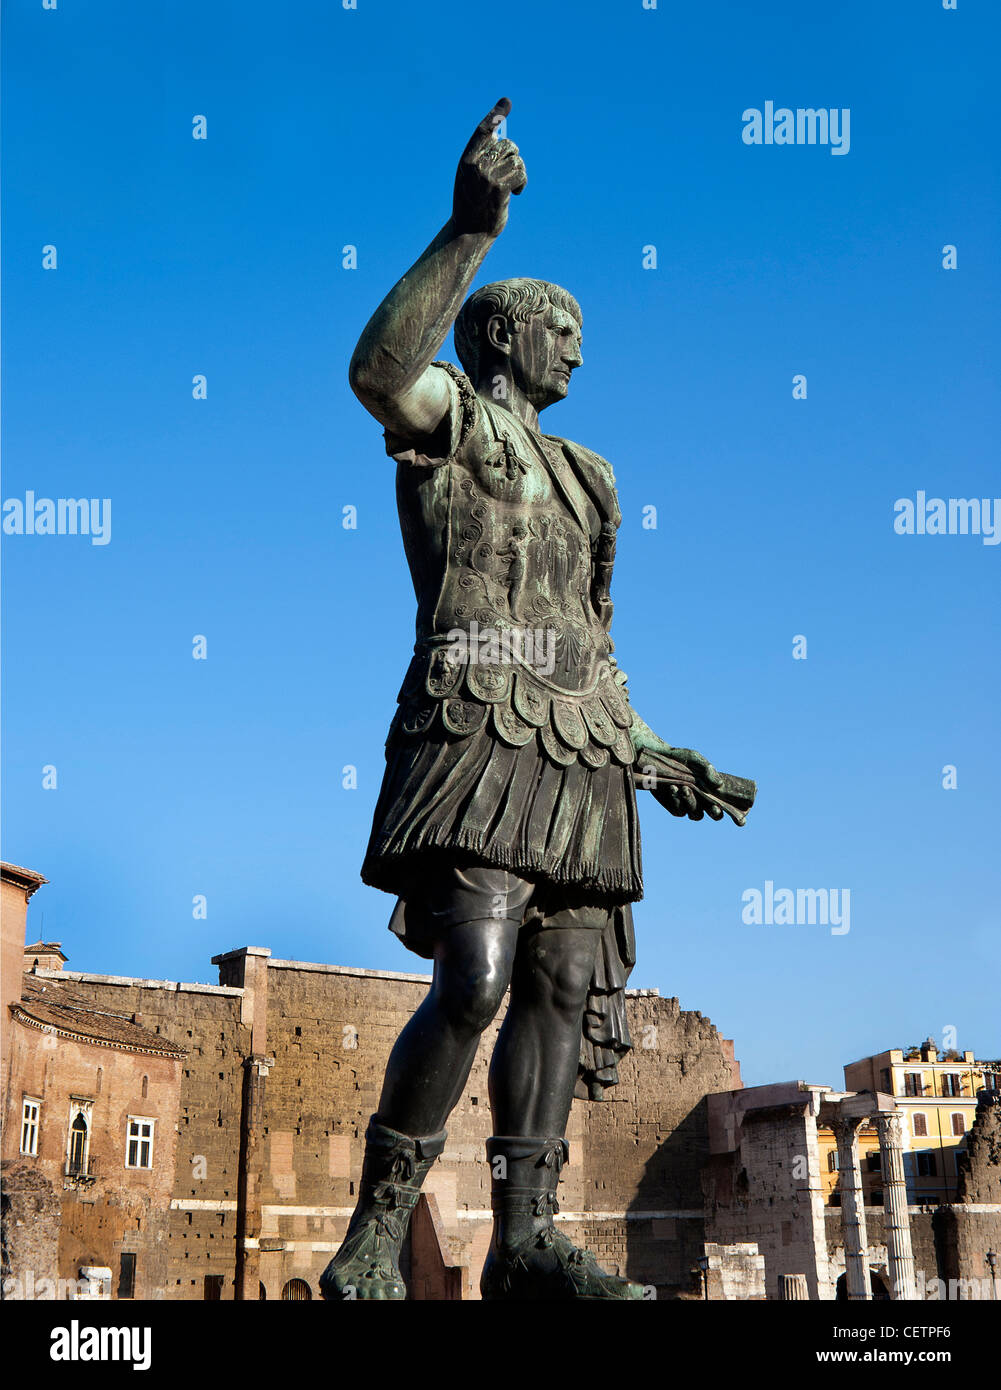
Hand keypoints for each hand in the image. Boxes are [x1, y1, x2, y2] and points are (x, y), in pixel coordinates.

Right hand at [452, 98, 526, 236]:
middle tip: (508, 173)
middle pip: (507, 145)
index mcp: (466, 160)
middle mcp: (475, 165)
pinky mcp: (500, 188)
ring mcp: (487, 177)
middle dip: (513, 157)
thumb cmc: (472, 204)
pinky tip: (516, 193)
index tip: (506, 103)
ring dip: (519, 172)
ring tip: (512, 185)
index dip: (495, 116)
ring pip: (516, 159)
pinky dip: (522, 182)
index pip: (482, 131)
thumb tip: (504, 140)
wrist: (469, 232)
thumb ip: (483, 159)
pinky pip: (521, 173)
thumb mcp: (472, 179)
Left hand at [634, 741, 724, 821]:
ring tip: (685, 788)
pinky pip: (678, 811)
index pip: (722, 805)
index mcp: (710, 790)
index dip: (726, 811)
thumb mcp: (694, 759)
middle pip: (713, 814)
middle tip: (713, 806)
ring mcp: (687, 805)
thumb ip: (707, 769)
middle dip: (714, 812)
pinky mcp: (672, 805)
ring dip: (692, 803)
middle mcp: (701, 800)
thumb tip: (719, 784)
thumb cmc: (679, 758)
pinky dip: (677, 801)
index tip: (722, 807)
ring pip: (695, 814)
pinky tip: (673, 788)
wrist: (655, 757)